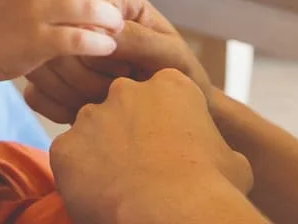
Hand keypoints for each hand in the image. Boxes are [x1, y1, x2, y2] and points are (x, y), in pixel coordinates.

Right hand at [24, 0, 212, 122]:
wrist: (175, 115)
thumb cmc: (179, 76)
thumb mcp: (167, 54)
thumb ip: (137, 39)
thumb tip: (98, 33)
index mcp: (115, 1)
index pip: (84, 11)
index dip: (101, 47)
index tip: (126, 70)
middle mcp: (84, 18)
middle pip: (58, 41)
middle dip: (85, 76)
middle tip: (115, 92)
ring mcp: (62, 48)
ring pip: (43, 67)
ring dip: (71, 93)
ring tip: (101, 103)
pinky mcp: (51, 76)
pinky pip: (34, 92)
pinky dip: (56, 108)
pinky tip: (80, 114)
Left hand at [50, 71, 254, 223]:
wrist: (174, 214)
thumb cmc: (212, 189)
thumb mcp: (232, 161)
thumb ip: (214, 146)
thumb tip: (221, 160)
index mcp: (170, 85)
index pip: (161, 95)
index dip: (165, 124)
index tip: (170, 149)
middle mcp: (125, 91)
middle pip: (122, 108)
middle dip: (128, 134)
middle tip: (142, 169)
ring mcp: (91, 116)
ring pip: (92, 132)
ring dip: (103, 154)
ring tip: (121, 186)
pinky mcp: (65, 146)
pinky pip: (69, 159)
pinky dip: (80, 177)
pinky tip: (101, 196)